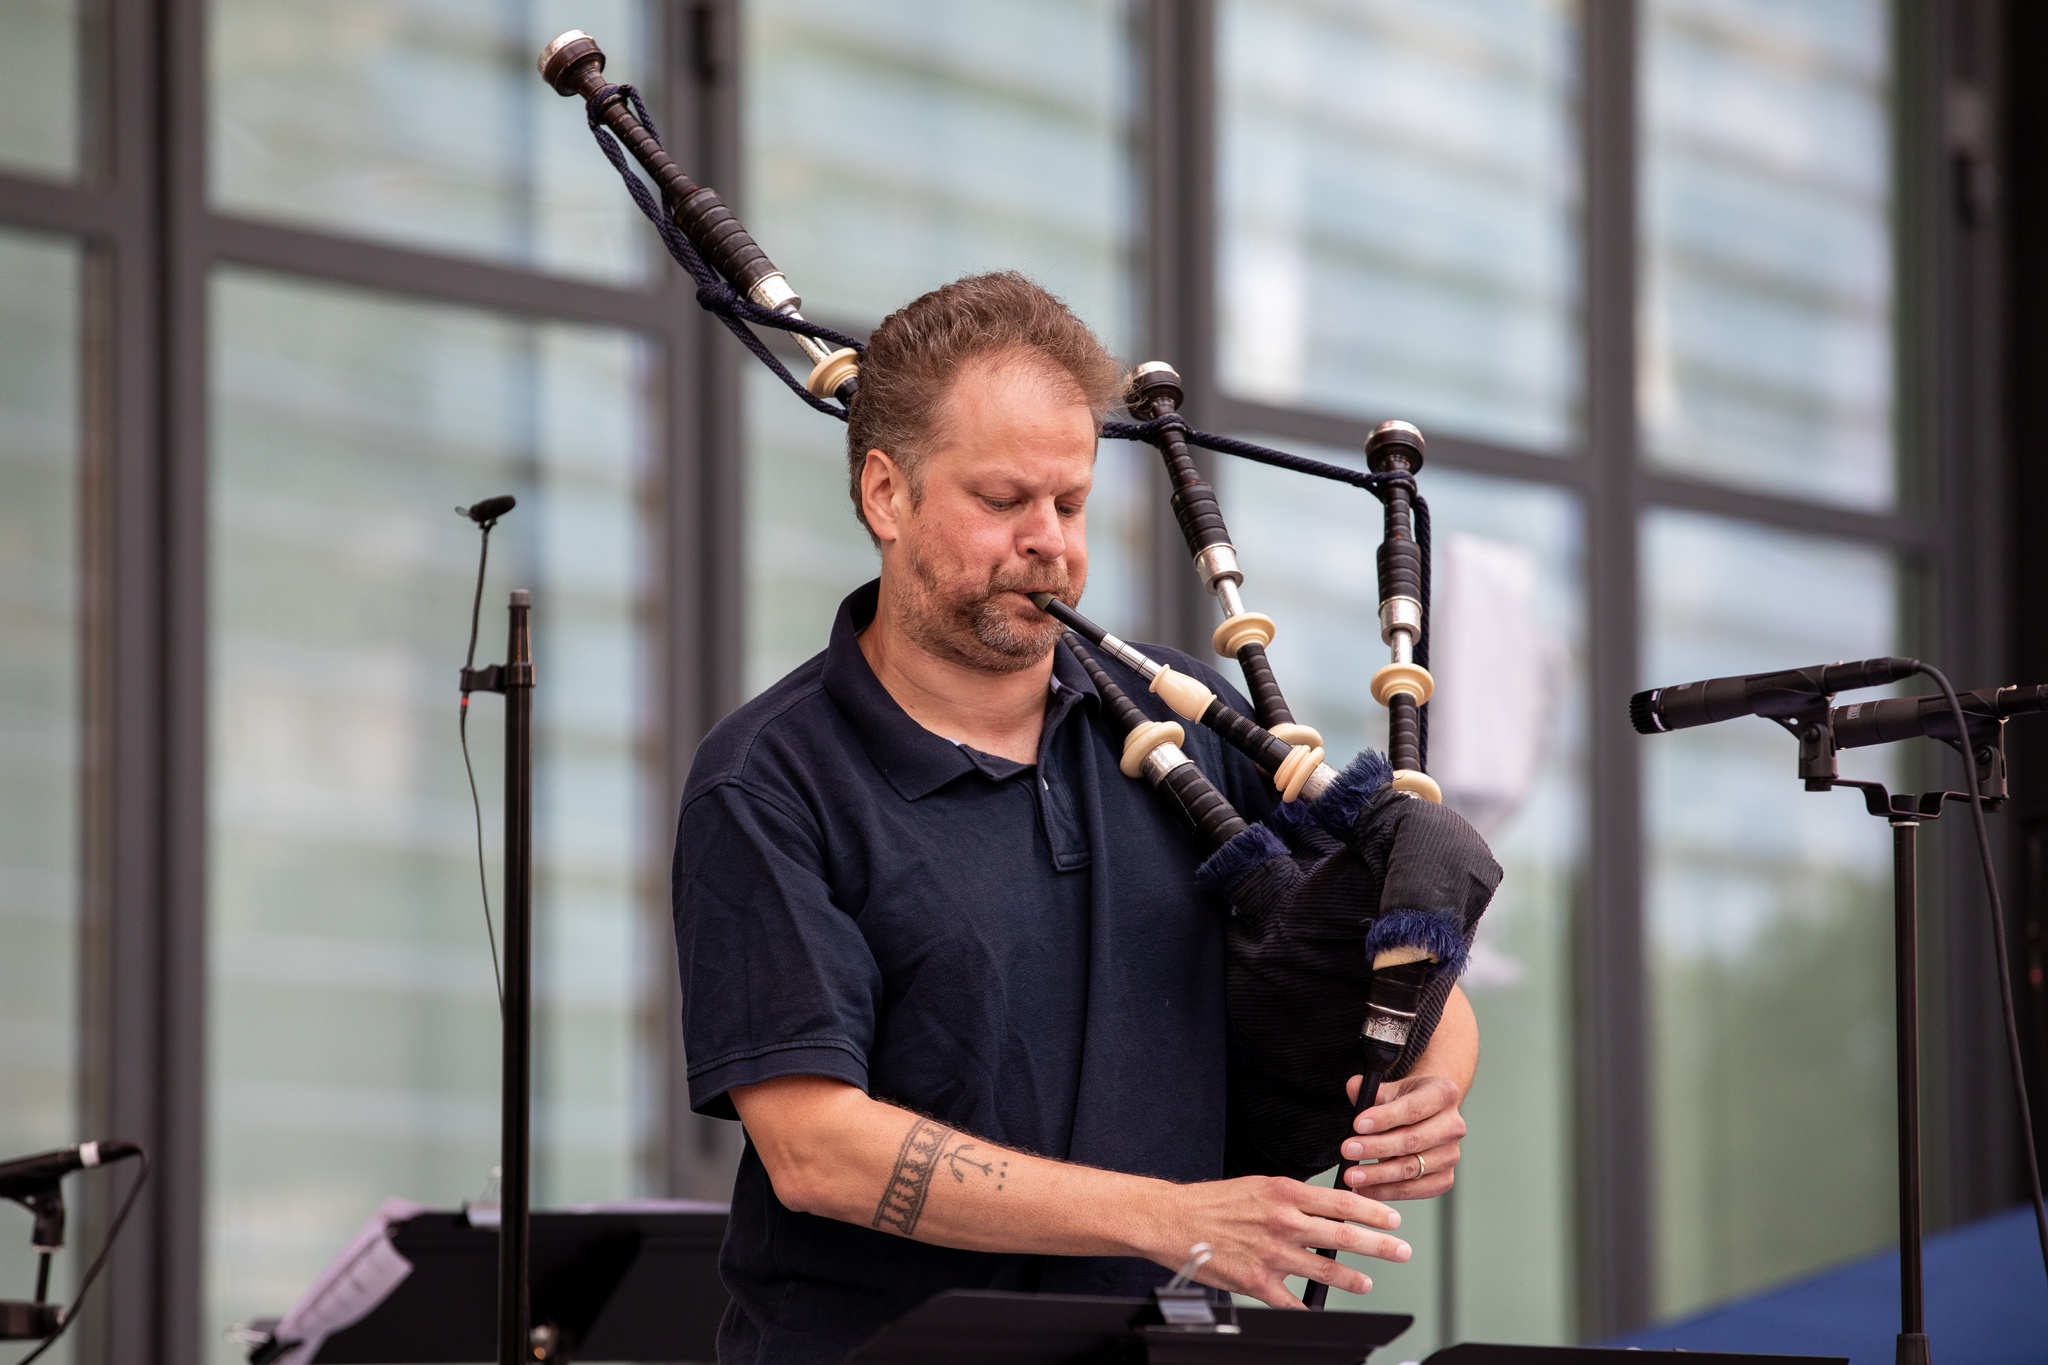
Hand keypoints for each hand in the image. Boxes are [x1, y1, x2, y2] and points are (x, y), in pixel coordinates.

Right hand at [1146, 1175, 1409, 1308]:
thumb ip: (1292, 1198)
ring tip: (1366, 1281)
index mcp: (1284, 1193)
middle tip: (1400, 1250)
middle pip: (1343, 1236)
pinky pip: (1292, 1301)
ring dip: (1352, 1278)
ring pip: (1325, 1269)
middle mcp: (1283, 1222)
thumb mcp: (1258, 1186)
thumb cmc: (1213, 1202)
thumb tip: (1325, 1209)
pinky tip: (1317, 1308)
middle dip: (1379, 1245)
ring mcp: (1271, 1254)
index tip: (1392, 1220)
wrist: (1172, 1220)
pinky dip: (1308, 1307)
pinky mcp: (1257, 1281)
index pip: (1341, 1202)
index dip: (1373, 1213)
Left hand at [1338, 1074, 1464, 1199]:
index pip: (1413, 1108)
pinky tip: (1364, 1189)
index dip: (1385, 1118)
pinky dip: (1386, 1191)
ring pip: (1412, 1168)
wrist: (1428, 1115)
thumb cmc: (1407, 1100)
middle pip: (1412, 1141)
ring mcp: (1451, 1155)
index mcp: (1443, 1095)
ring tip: (1352, 1175)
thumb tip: (1354, 1087)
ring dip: (1378, 1175)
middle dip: (1376, 1148)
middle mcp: (1453, 1126)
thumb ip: (1371, 1090)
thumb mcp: (1392, 1089)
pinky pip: (1414, 1190)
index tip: (1357, 1125)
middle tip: (1348, 1151)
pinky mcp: (1445, 1179)